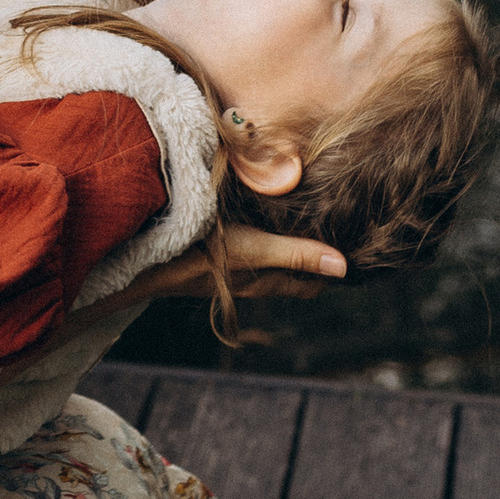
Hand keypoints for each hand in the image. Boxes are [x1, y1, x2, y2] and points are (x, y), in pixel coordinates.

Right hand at [124, 223, 348, 305]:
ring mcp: (230, 269)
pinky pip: (249, 249)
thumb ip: (296, 255)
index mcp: (267, 280)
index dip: (334, 270)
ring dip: (289, 244)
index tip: (356, 249)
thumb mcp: (254, 250)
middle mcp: (252, 279)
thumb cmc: (198, 256)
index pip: (311, 283)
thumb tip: (344, 268)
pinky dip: (264, 236)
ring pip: (271, 261)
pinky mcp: (211, 256)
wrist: (143, 260)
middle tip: (339, 227)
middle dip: (316, 254)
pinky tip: (262, 215)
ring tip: (308, 218)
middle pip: (294, 272)